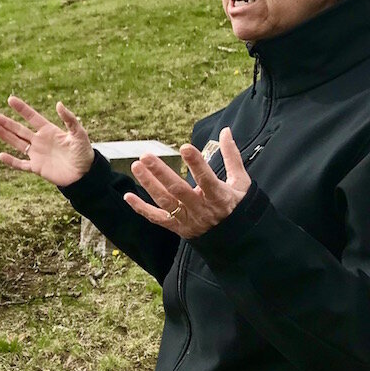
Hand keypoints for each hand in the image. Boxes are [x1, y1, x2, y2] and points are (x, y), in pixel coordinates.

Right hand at [0, 95, 94, 187]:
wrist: (85, 174)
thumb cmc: (84, 153)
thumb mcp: (79, 134)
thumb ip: (69, 119)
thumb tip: (58, 104)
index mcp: (49, 131)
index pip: (32, 117)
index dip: (21, 109)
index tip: (10, 99)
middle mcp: (40, 141)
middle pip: (19, 130)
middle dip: (6, 122)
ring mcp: (37, 154)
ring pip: (17, 143)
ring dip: (5, 136)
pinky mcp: (37, 168)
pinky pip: (21, 164)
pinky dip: (11, 161)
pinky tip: (1, 155)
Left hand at [124, 127, 250, 236]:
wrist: (235, 240)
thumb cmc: (238, 207)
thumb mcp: (241, 182)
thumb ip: (231, 156)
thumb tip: (225, 131)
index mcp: (219, 196)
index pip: (206, 179)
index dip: (196, 164)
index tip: (185, 147)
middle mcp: (201, 209)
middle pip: (178, 190)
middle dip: (161, 172)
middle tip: (146, 156)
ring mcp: (188, 219)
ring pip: (165, 202)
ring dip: (149, 184)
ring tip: (136, 166)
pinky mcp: (178, 228)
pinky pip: (157, 218)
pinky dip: (141, 209)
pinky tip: (128, 197)